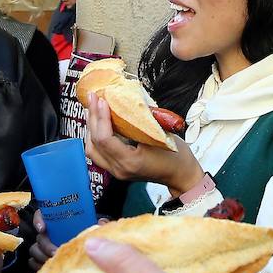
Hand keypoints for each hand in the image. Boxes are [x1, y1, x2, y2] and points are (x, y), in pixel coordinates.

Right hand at [28, 212, 111, 270]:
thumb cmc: (95, 241)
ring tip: (52, 261)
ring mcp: (48, 248)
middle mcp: (53, 234)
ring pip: (35, 249)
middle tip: (55, 251)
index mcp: (62, 223)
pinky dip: (37, 265)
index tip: (43, 228)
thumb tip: (101, 223)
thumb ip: (100, 226)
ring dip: (40, 255)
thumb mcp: (98, 231)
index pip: (44, 214)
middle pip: (40, 236)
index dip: (39, 219)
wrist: (96, 263)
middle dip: (45, 244)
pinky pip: (34, 263)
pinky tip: (46, 268)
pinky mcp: (47, 263)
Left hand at [86, 95, 203, 196]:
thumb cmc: (176, 155)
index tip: (101, 100)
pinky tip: (99, 123)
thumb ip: (141, 121)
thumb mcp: (160, 134)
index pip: (105, 139)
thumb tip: (126, 101)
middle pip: (94, 143)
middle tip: (92, 98)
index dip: (101, 117)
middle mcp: (119, 169)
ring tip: (93, 109)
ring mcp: (117, 171)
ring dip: (91, 128)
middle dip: (92, 118)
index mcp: (130, 161)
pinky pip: (98, 153)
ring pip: (92, 150)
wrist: (181, 175)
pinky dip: (96, 137)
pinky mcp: (117, 169)